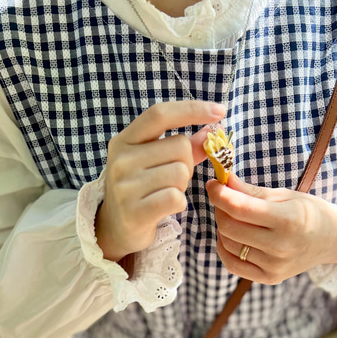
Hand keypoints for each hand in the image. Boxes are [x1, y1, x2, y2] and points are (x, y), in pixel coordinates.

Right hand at [96, 100, 224, 261]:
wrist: (116, 227)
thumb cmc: (142, 190)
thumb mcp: (157, 162)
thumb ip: (185, 146)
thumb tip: (212, 131)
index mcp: (125, 140)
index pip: (160, 114)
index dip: (192, 110)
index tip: (220, 111)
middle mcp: (121, 159)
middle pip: (180, 147)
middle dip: (186, 164)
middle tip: (171, 179)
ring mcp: (125, 186)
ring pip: (180, 173)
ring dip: (182, 186)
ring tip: (165, 194)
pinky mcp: (134, 211)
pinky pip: (175, 197)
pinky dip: (179, 203)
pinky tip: (166, 207)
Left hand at [207, 174, 336, 284]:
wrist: (331, 239)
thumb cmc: (307, 212)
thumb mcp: (284, 196)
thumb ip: (250, 191)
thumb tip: (222, 179)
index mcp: (288, 220)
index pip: (241, 208)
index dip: (220, 195)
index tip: (212, 184)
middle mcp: (281, 247)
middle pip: (230, 227)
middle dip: (221, 209)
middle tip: (225, 199)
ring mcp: (274, 266)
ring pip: (228, 244)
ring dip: (223, 227)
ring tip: (234, 217)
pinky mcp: (269, 278)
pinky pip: (232, 264)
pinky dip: (225, 248)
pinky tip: (232, 236)